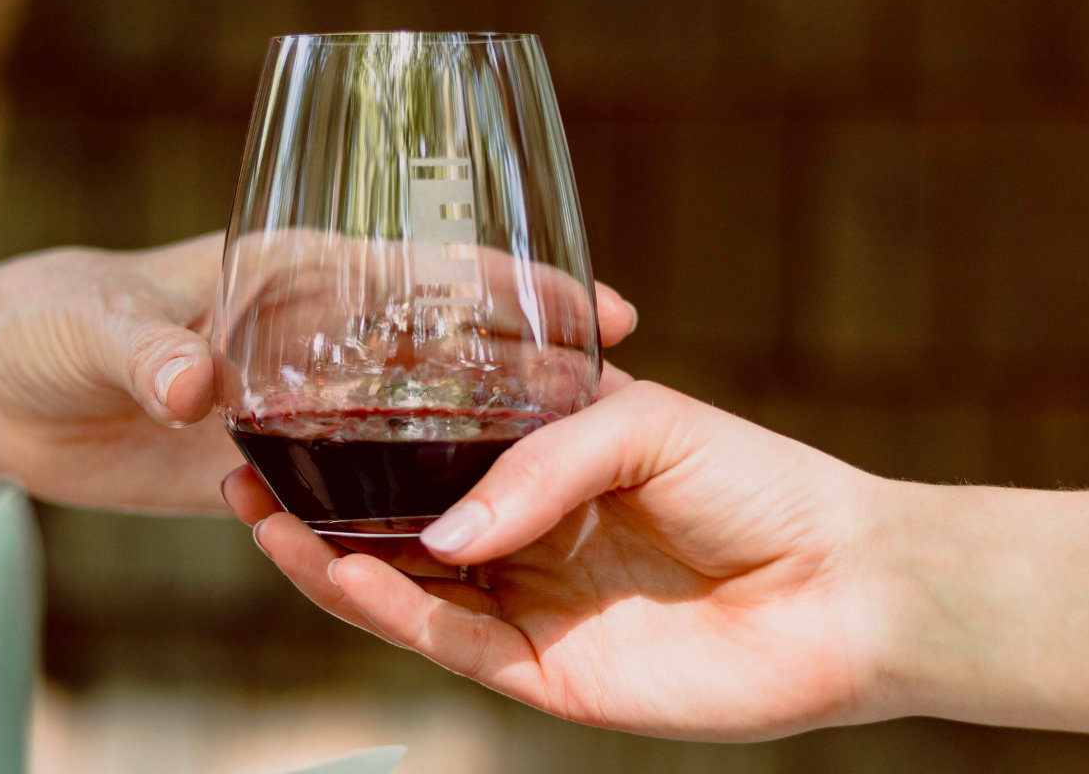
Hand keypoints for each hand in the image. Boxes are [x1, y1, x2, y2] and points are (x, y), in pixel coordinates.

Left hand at [0, 233, 638, 512]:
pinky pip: (354, 495)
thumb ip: (146, 351)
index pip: (430, 273)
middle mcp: (314, 340)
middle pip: (449, 355)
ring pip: (415, 432)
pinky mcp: (269, 468)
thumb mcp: (91, 328)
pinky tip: (459, 544)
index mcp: (291, 278)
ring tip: (570, 498)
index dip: (522, 289)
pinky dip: (404, 514)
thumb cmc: (39, 323)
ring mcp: (299, 408)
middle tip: (622, 424)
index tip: (606, 315)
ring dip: (482, 458)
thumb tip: (193, 383)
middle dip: (534, 384)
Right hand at [227, 378, 913, 739]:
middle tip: (238, 478)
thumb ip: (535, 464)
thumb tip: (441, 532)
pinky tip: (343, 575)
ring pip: (406, 591)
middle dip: (313, 508)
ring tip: (265, 524)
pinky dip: (395, 614)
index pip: (430, 456)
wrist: (851, 587)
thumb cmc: (766, 486)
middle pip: (395, 530)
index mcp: (547, 468)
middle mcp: (527, 538)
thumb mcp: (644, 424)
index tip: (284, 414)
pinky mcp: (548, 675)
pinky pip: (452, 643)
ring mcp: (532, 609)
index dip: (356, 444)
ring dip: (330, 562)